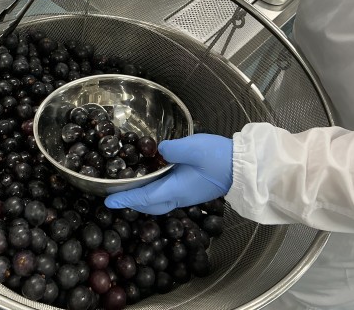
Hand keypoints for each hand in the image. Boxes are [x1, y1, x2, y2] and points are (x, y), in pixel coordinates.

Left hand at [104, 134, 233, 214]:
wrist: (245, 167)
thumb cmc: (220, 158)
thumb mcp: (193, 148)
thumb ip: (172, 149)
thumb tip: (159, 151)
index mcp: (175, 190)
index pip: (144, 198)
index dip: (125, 199)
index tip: (108, 202)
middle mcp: (179, 197)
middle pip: (149, 204)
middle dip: (132, 202)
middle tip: (116, 196)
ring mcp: (187, 195)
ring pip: (158, 202)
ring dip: (143, 198)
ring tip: (130, 189)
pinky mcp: (192, 191)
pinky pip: (167, 196)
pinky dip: (154, 193)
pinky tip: (153, 181)